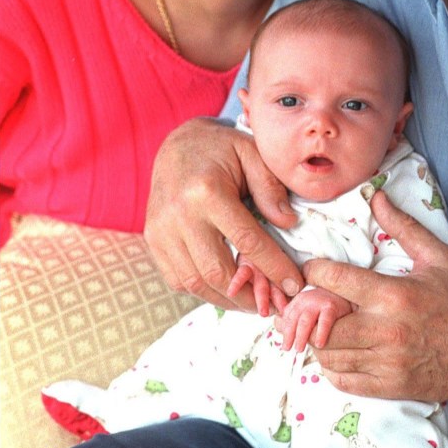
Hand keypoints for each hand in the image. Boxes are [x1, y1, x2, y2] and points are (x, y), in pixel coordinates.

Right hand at [144, 117, 303, 308]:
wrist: (178, 144)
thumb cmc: (222, 148)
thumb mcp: (253, 153)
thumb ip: (271, 188)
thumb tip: (288, 223)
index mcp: (207, 191)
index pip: (247, 241)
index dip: (274, 268)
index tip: (295, 286)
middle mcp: (178, 214)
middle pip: (217, 271)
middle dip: (250, 295)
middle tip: (275, 303)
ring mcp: (160, 230)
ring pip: (195, 283)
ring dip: (228, 299)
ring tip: (255, 302)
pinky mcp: (152, 240)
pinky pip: (177, 279)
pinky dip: (203, 290)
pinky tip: (227, 289)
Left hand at [277, 287, 352, 352]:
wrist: (348, 295)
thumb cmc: (328, 307)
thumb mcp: (309, 311)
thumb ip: (294, 319)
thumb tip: (277, 325)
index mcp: (299, 301)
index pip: (287, 317)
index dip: (285, 332)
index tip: (284, 346)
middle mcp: (306, 298)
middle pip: (293, 319)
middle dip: (289, 334)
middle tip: (287, 348)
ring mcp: (319, 301)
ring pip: (305, 321)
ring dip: (301, 336)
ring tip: (299, 348)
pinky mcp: (332, 306)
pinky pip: (325, 321)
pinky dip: (321, 332)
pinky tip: (319, 343)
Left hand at [304, 192, 447, 405]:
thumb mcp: (438, 256)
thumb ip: (403, 226)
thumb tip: (376, 197)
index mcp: (394, 295)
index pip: (335, 280)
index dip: (314, 271)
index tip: (313, 268)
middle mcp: (386, 331)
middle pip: (323, 325)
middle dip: (311, 311)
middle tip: (315, 301)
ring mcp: (387, 364)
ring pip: (328, 356)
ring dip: (320, 339)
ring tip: (327, 324)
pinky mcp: (390, 387)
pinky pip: (343, 380)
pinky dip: (333, 367)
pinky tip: (342, 351)